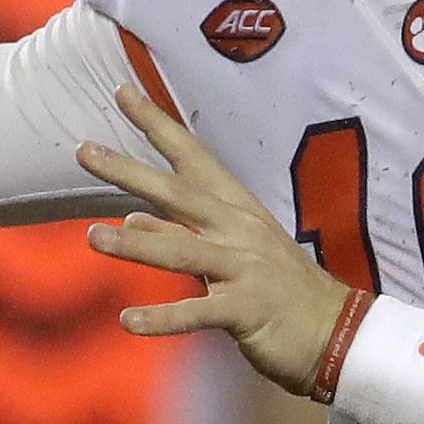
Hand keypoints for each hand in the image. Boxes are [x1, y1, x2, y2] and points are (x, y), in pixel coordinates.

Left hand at [76, 86, 352, 395]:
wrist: (339, 332)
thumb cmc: (280, 292)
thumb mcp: (231, 254)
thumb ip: (181, 235)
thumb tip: (129, 218)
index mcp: (236, 210)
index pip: (192, 157)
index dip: (157, 124)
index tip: (121, 91)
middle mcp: (239, 230)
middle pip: (178, 194)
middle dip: (130, 171)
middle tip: (83, 150)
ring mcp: (245, 268)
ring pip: (183, 251)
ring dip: (137, 246)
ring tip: (93, 238)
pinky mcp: (249, 310)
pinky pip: (199, 312)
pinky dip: (164, 318)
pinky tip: (129, 320)